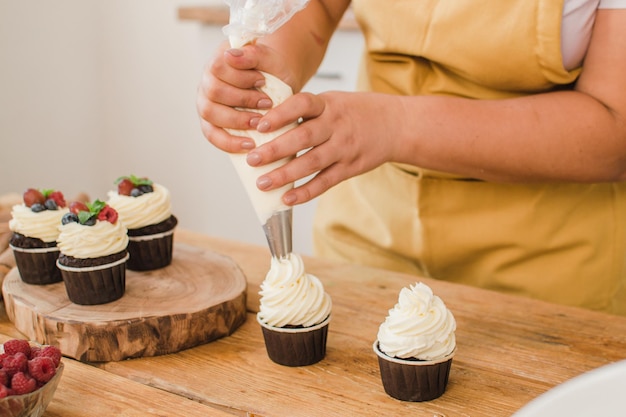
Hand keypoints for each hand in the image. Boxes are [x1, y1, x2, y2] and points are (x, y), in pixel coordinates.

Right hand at [196, 42, 293, 153]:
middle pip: (214, 91)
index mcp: (219, 60)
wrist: (278, 84)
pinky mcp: (210, 123)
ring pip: (210, 113)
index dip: (241, 76)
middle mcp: (208, 81)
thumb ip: (253, 54)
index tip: (263, 81)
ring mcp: (206, 102)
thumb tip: (230, 56)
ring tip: (259, 123)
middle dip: (243, 99)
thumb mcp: (270, 59)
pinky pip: (212, 135)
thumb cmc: (273, 71)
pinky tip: (249, 144)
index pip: (219, 66)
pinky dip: (229, 142)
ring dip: (236, 120)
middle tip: (267, 104)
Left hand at [245, 90, 404, 204]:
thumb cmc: (356, 112)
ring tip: (263, 183)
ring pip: (312, 162)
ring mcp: (344, 148)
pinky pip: (326, 182)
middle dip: (276, 149)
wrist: (396, 125)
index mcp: (328, 104)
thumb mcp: (333, 101)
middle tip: (252, 159)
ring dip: (286, 175)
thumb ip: (305, 112)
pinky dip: (306, 192)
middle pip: (304, 137)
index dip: (280, 114)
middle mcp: (336, 125)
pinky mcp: (350, 167)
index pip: (302, 104)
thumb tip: (266, 124)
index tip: (260, 126)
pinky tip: (287, 199)